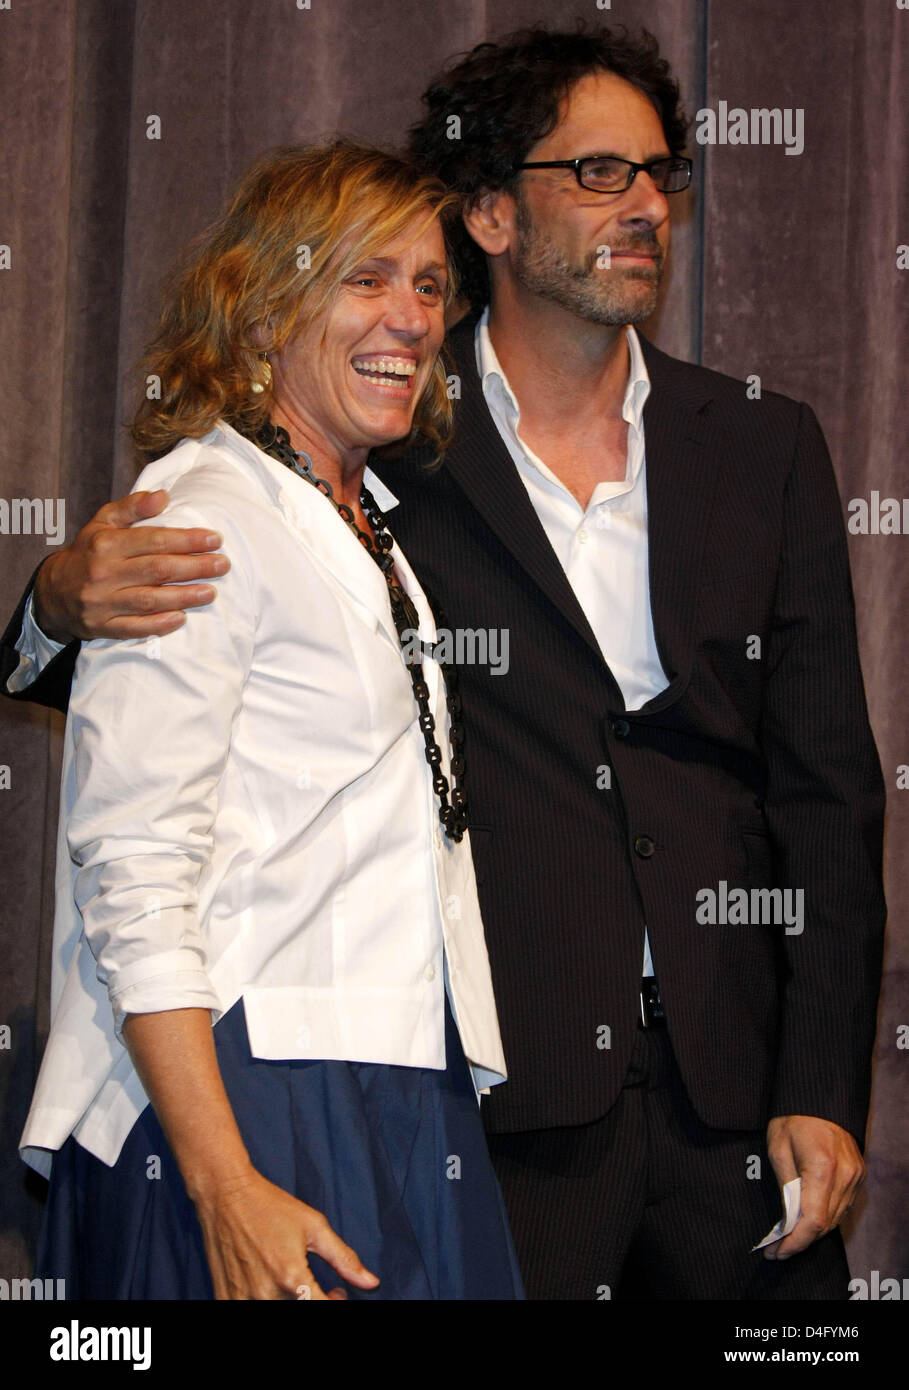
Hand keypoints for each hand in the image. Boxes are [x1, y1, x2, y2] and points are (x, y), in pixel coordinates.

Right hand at [32, 489, 228, 642]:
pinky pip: (135, 628)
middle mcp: (104, 573)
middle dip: (195, 567)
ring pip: (150, 600)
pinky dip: (160, 624)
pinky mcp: (102, 627)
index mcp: (106, 544)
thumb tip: (163, 495)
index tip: (215, 539)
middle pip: (157, 569)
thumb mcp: (102, 523)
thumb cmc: (87, 553)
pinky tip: (182, 617)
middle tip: (222, 565)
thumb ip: (132, 507)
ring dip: (184, 596)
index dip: (187, 540)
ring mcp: (102, 602)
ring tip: (211, 592)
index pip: (154, 540)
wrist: (53, 593)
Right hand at [193, 1168, 379, 1300]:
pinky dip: (266, 1300)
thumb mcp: (314, 1226)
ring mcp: (242, 1300)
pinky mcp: (225, 1298)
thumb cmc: (271, 1206)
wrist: (226, 1196)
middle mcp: (266, 1295)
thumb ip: (344, 1259)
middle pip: (301, 1310)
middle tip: (319, 1287)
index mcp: (292, 1278)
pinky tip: (271, 1285)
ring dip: (292, 1303)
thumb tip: (371, 1283)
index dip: (336, 1303)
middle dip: (316, 1303)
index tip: (337, 1292)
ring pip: (277, 1310)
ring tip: (295, 1285)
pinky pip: (249, 1309)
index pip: (323, 1309)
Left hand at [764, 1114, 864, 1259]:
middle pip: (826, 1225)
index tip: (776, 1252)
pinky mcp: (859, 1174)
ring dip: (813, 1232)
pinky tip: (806, 1219)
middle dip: (800, 1241)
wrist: (819, 1098)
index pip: (813, 1221)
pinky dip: (825, 1217)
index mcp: (822, 1168)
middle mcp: (845, 1176)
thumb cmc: (792, 1120)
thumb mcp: (777, 1150)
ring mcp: (856, 1176)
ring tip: (788, 1238)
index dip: (795, 1242)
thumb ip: (786, 1188)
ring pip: (836, 1218)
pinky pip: (842, 1205)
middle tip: (776, 1249)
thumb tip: (787, 1221)